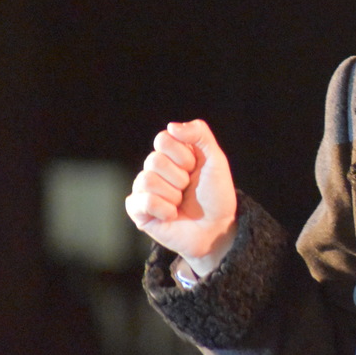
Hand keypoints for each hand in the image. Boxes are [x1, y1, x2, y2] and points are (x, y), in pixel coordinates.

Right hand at [126, 119, 237, 276]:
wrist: (217, 228)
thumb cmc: (216, 194)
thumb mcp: (215, 159)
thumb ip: (199, 134)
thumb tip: (171, 126)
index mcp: (172, 154)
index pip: (162, 140)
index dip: (183, 156)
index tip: (195, 167)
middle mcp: (155, 169)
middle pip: (154, 161)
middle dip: (179, 177)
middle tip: (189, 188)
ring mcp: (144, 190)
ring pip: (147, 180)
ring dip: (173, 194)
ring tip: (181, 202)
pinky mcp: (138, 211)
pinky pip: (143, 202)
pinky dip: (164, 209)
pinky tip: (172, 215)